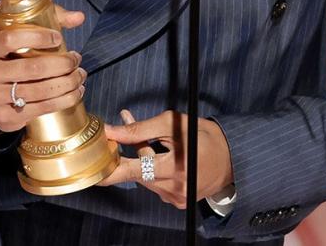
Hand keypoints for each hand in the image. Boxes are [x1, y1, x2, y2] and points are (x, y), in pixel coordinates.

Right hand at [0, 5, 85, 132]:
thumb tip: (79, 17)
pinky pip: (39, 109)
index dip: (38, 37)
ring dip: (67, 83)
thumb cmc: (8, 54)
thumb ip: (49, 18)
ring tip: (79, 76)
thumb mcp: (19, 31)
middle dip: (62, 64)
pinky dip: (62, 101)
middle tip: (76, 60)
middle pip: (31, 68)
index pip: (10, 40)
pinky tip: (74, 93)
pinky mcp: (3, 117)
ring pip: (39, 91)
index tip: (59, 38)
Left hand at [99, 109, 233, 208]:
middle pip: (138, 173)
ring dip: (141, 160)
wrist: (232, 158)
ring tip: (150, 140)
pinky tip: (158, 155)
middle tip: (120, 132)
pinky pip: (155, 185)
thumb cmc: (205, 136)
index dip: (111, 167)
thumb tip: (112, 131)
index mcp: (176, 167)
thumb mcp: (174, 123)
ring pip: (146, 179)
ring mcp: (177, 198)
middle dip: (128, 153)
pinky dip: (151, 170)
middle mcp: (176, 187)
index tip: (94, 164)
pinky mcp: (178, 201)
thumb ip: (140, 129)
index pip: (134, 169)